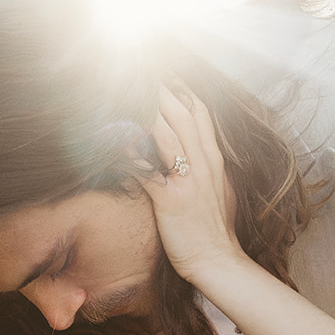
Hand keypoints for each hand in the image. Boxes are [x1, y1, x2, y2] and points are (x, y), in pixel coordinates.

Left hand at [137, 87, 241, 286]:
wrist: (218, 261)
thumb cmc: (215, 230)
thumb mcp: (221, 190)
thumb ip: (208, 166)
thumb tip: (197, 150)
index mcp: (214, 160)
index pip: (200, 114)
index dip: (182, 91)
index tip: (166, 75)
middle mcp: (202, 164)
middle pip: (181, 114)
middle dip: (161, 90)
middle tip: (141, 72)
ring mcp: (187, 181)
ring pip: (165, 134)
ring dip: (145, 111)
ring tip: (125, 94)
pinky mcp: (170, 200)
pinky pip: (146, 170)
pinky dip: (129, 153)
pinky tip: (113, 139)